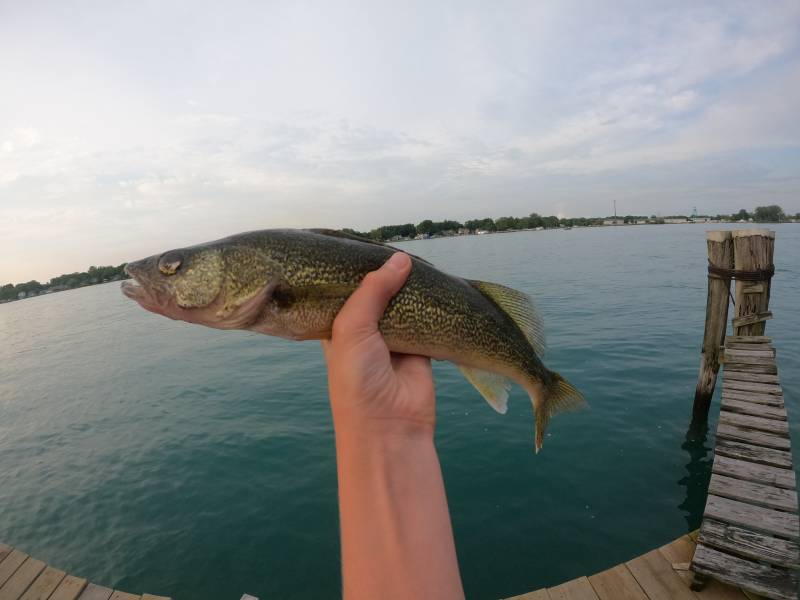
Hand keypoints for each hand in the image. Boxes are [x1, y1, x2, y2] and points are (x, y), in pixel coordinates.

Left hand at [321, 252, 435, 438]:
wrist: (390, 428)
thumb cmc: (357, 379)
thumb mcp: (352, 328)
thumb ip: (372, 290)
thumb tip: (402, 260)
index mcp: (337, 328)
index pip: (342, 292)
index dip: (352, 272)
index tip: (363, 244)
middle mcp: (364, 333)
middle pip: (376, 296)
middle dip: (386, 277)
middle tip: (397, 247)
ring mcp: (393, 341)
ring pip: (403, 306)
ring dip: (411, 290)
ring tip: (420, 261)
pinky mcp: (421, 349)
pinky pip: (428, 321)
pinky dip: (432, 308)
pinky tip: (436, 285)